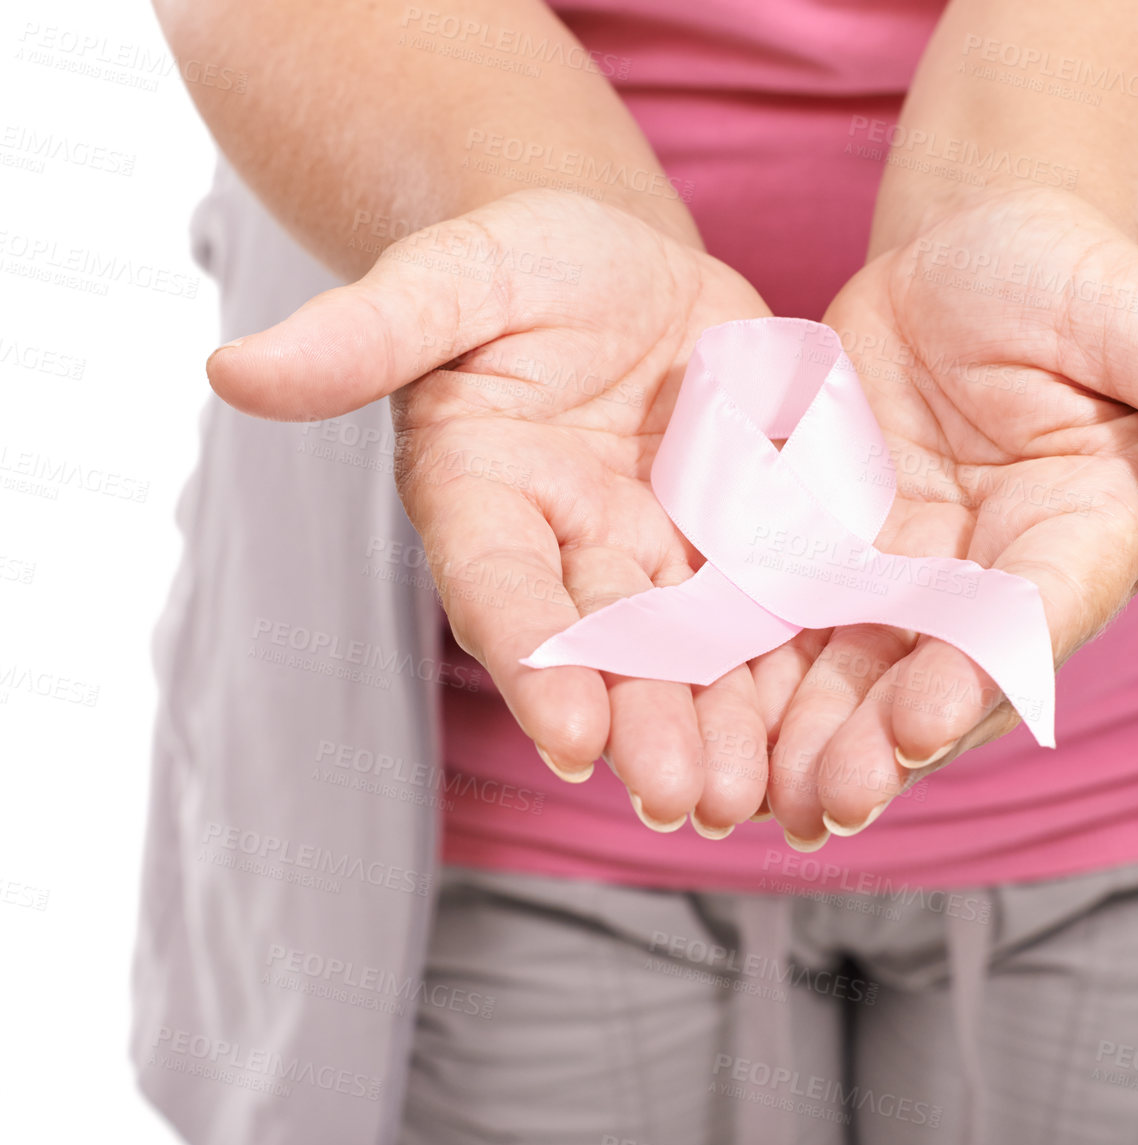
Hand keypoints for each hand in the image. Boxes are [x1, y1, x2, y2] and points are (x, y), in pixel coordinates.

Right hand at [206, 189, 774, 834]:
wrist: (623, 270)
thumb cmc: (519, 264)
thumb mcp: (450, 276)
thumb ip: (361, 332)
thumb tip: (226, 369)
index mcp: (484, 498)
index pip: (500, 588)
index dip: (533, 659)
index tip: (571, 737)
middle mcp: (569, 548)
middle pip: (605, 647)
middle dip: (641, 723)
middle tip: (680, 800)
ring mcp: (658, 555)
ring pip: (689, 652)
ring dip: (717, 728)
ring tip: (751, 801)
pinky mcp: (737, 543)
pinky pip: (767, 611)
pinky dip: (790, 672)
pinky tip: (825, 734)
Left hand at [760, 186, 1137, 843]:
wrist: (969, 263)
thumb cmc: (1068, 278)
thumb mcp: (1137, 317)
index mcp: (1084, 540)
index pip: (1037, 617)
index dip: (982, 668)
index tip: (922, 716)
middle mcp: (997, 583)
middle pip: (938, 673)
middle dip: (880, 739)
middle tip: (822, 801)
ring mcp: (911, 580)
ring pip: (853, 670)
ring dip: (805, 736)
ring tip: (752, 800)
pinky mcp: (834, 559)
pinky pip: (786, 623)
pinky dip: (745, 672)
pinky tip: (693, 718)